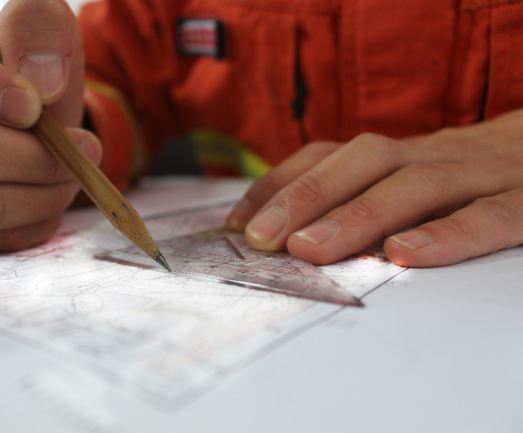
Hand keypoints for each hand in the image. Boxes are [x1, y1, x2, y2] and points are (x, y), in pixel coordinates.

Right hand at [0, 0, 99, 251]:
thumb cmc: (24, 69)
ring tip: (73, 171)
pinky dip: (35, 220)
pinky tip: (51, 192)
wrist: (24, 113)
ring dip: (41, 193)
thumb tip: (42, 84)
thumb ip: (37, 29)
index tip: (33, 105)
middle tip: (83, 148)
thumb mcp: (35, 30)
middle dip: (35, 156)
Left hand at [226, 110, 522, 266]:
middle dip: (306, 197)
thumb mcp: (403, 179)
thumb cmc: (462, 179)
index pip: (328, 157)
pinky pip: (488, 215)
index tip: (238, 224)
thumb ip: (354, 198)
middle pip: (364, 163)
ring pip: (415, 185)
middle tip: (262, 237)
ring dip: (358, 215)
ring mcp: (477, 175)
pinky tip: (406, 256)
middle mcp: (430, 156)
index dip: (280, 185)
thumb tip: (282, 235)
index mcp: (397, 155)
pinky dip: (448, 234)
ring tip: (312, 248)